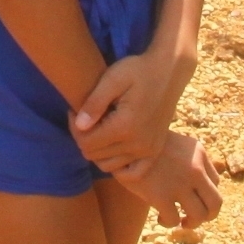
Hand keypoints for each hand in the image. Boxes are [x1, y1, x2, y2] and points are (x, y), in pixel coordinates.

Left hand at [69, 49, 196, 174]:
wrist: (169, 71)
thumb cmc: (138, 70)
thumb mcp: (113, 78)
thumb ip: (94, 102)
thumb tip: (79, 125)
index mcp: (124, 126)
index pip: (85, 142)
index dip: (74, 128)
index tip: (75, 111)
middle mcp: (137, 144)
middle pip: (94, 155)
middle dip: (84, 137)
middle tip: (86, 117)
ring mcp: (148, 151)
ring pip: (108, 166)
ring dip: (98, 151)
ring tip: (99, 129)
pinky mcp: (155, 151)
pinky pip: (132, 174)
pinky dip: (119, 166)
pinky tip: (114, 149)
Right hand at [112, 133, 224, 228]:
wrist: (122, 140)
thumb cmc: (146, 144)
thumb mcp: (174, 142)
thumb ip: (189, 157)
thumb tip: (197, 180)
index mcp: (199, 153)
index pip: (216, 182)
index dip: (205, 195)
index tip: (193, 198)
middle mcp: (195, 169)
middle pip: (215, 203)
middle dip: (208, 216)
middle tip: (194, 218)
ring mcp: (179, 183)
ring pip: (199, 216)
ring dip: (191, 223)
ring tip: (180, 221)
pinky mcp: (160, 196)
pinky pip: (173, 219)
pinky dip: (169, 223)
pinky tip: (160, 218)